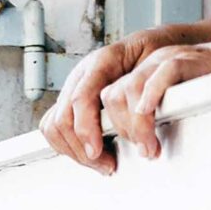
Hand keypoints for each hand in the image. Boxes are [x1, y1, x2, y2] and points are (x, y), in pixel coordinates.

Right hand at [39, 32, 154, 175]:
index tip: (97, 152)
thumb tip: (144, 115)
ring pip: (54, 124)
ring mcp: (74, 86)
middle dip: (81, 148)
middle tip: (107, 165)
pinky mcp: (71, 99)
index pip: (81, 98)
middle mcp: (83, 73)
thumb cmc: (154, 53)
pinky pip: (54, 125)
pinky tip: (88, 153)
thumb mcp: (157, 63)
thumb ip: (148, 86)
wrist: (150, 44)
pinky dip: (66, 145)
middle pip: (62, 117)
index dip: (85, 129)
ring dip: (73, 150)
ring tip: (101, 162)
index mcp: (102, 61)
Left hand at [99, 34, 210, 160]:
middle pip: (110, 96)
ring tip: (150, 147)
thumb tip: (131, 147)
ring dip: (136, 126)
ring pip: (130, 89)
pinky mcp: (185, 60)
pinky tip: (153, 117)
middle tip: (139, 152)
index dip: (102, 128)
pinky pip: (161, 75)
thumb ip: (148, 114)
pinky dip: (152, 97)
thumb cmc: (207, 84)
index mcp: (137, 72)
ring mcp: (163, 60)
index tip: (110, 154)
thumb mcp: (170, 98)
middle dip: (117, 131)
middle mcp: (146, 64)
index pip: (102, 98)